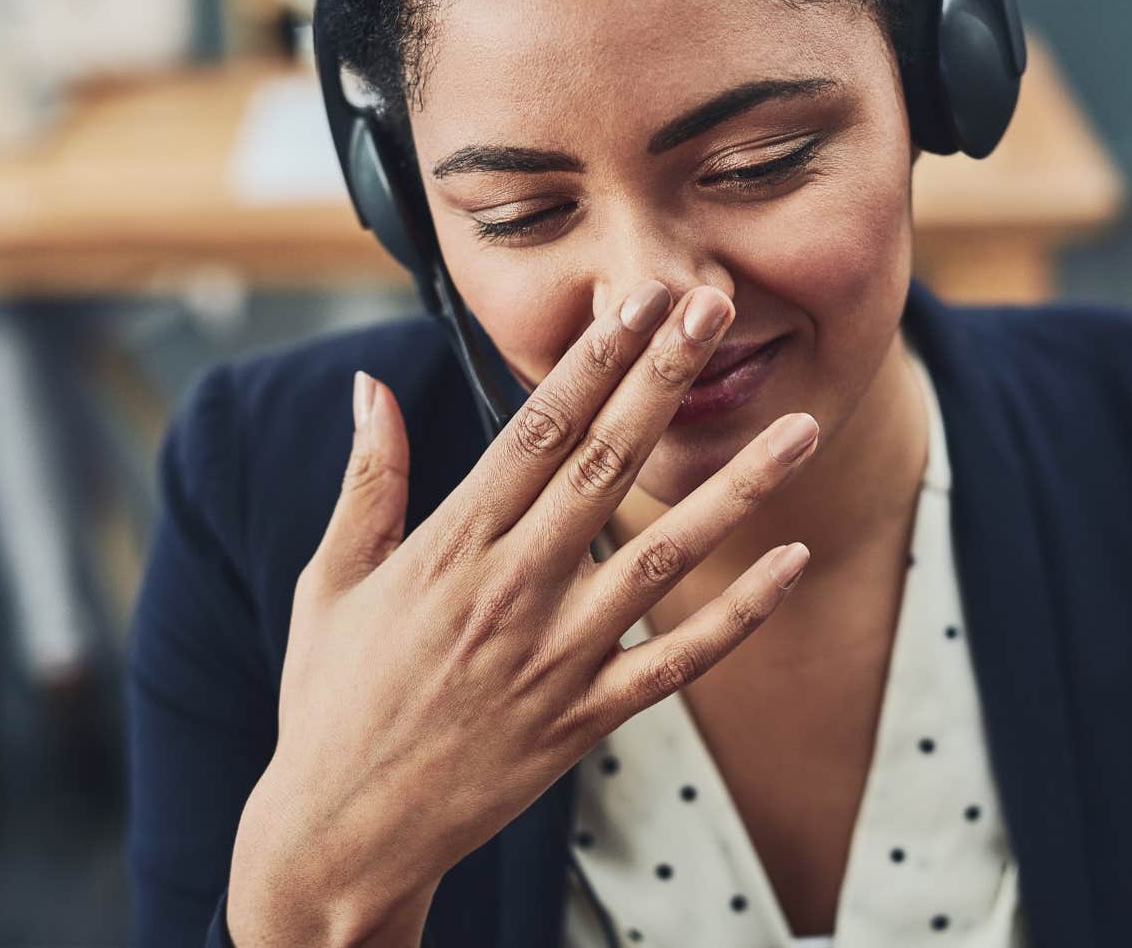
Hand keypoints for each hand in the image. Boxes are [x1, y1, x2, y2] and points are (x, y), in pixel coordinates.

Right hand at [225, 281, 820, 947]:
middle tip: (717, 308)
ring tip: (801, 430)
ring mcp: (554, 658)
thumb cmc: (332, 699)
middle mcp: (510, 591)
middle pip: (606, 466)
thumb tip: (370, 386)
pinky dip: (738, 615)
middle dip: (665, 380)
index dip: (594, 359)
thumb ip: (369, 482)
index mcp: (450, 548)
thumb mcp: (331, 580)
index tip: (639, 300)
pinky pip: (677, 660)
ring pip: (662, 557)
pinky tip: (791, 562)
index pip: (535, 430)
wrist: (342, 831)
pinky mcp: (583, 719)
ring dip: (736, 490)